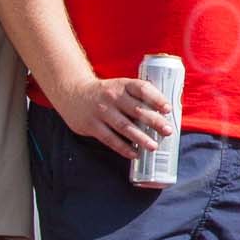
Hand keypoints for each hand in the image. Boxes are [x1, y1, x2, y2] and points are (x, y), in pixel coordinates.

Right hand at [55, 75, 171, 159]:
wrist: (72, 92)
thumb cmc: (105, 93)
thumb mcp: (120, 86)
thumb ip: (137, 96)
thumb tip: (165, 112)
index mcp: (122, 85)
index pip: (142, 89)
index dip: (156, 98)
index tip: (168, 109)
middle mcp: (112, 97)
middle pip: (136, 110)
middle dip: (154, 121)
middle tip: (168, 131)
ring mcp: (101, 111)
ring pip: (124, 126)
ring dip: (140, 138)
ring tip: (153, 146)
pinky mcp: (92, 125)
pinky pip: (110, 139)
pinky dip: (123, 148)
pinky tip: (135, 154)